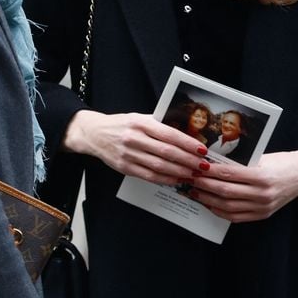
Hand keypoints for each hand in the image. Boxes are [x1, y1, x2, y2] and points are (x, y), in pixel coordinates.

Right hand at [63, 109, 208, 184]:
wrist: (94, 134)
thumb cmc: (122, 124)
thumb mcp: (140, 118)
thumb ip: (159, 125)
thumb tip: (185, 136)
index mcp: (141, 123)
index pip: (169, 134)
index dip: (187, 143)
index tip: (201, 149)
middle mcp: (134, 138)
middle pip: (166, 152)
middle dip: (188, 160)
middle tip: (203, 166)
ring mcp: (128, 154)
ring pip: (159, 166)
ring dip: (179, 172)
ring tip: (193, 174)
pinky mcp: (124, 167)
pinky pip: (148, 176)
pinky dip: (165, 179)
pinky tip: (176, 179)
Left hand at [189, 149, 297, 221]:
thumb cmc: (280, 162)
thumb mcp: (261, 158)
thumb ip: (240, 163)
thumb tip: (212, 163)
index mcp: (261, 176)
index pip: (228, 174)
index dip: (209, 171)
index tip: (196, 167)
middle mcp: (262, 194)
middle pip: (225, 191)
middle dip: (204, 185)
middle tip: (190, 179)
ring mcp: (262, 207)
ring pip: (228, 206)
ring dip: (208, 200)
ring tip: (195, 192)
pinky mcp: (262, 215)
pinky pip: (235, 217)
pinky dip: (219, 211)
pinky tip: (209, 203)